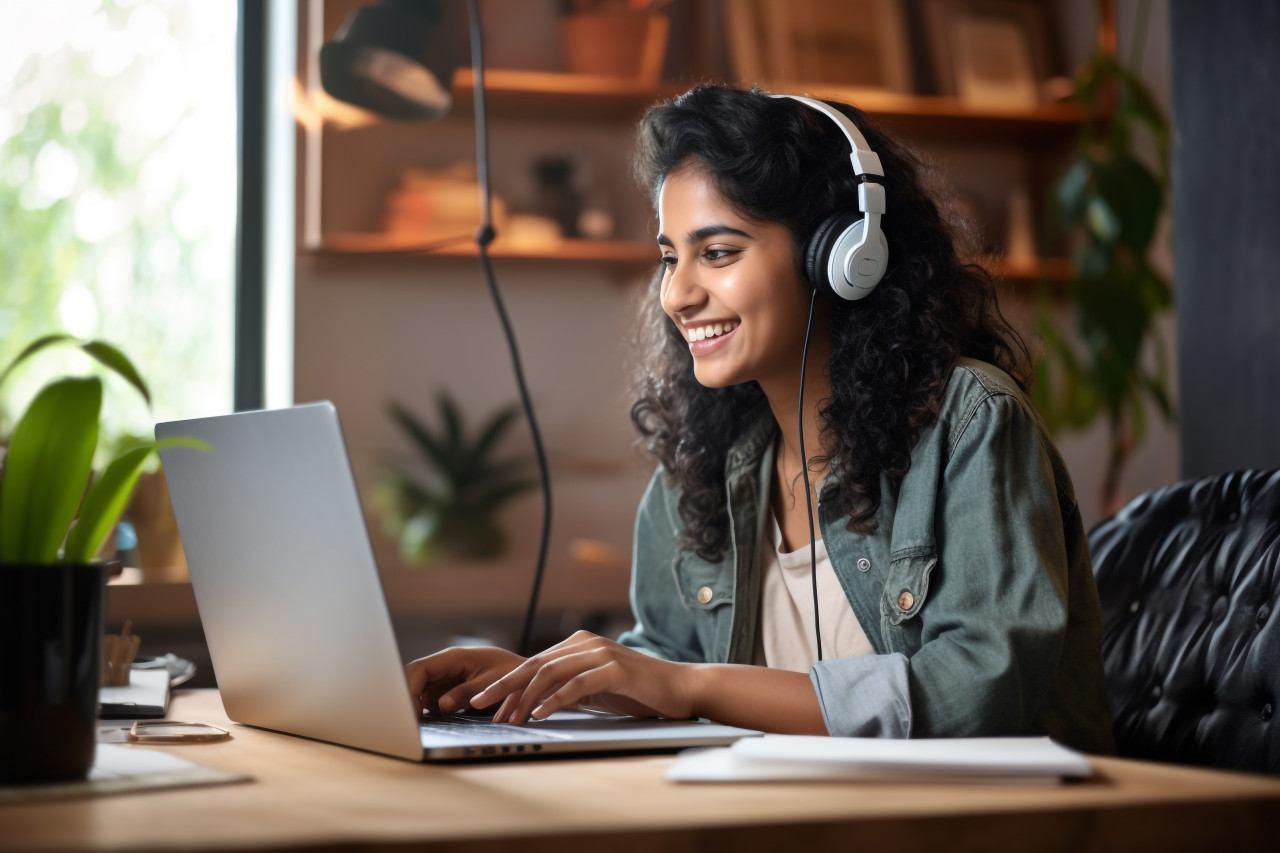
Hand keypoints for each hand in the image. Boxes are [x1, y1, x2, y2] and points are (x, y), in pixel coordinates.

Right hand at [404, 646, 524, 714]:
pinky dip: (428, 708)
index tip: (411, 711)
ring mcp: (447, 675)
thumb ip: (466, 693)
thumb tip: (442, 706)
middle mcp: (446, 664)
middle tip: (410, 722)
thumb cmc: (512, 672)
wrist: (526, 672)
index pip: (420, 669)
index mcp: (454, 657)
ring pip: (421, 688)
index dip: (410, 689)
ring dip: (417, 704)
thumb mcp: (491, 683)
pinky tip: (431, 721)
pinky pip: (432, 695)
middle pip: (415, 678)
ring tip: (418, 725)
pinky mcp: (450, 686)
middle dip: (409, 697)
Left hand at [470, 631, 695, 724]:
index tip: (484, 703)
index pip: (533, 664)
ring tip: (507, 717)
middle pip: (535, 664)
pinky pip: (577, 684)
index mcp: (579, 645)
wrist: (681, 689)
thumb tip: (533, 702)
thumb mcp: (596, 689)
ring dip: (524, 697)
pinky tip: (539, 714)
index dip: (506, 684)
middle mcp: (586, 643)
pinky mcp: (615, 669)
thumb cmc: (639, 692)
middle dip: (504, 687)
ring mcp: (601, 653)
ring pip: (550, 672)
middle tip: (479, 706)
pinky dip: (554, 700)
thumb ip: (568, 687)